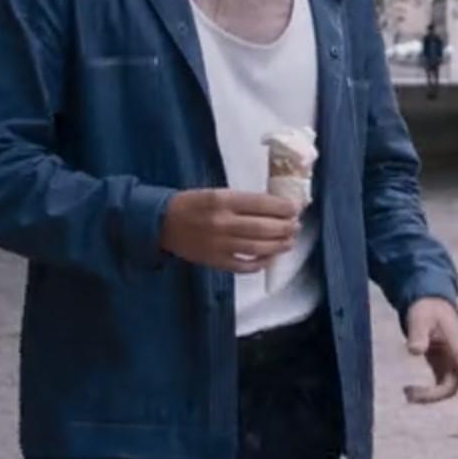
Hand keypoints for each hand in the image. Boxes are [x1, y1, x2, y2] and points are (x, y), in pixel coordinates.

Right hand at [160, 189, 302, 274]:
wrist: (161, 223)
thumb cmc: (192, 204)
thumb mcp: (216, 193)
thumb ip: (242, 201)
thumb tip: (274, 207)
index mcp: (222, 200)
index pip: (261, 204)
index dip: (282, 207)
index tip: (295, 208)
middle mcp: (222, 223)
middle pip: (263, 228)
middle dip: (285, 227)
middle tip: (295, 226)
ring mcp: (219, 245)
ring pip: (258, 248)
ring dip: (278, 245)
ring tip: (289, 242)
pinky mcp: (215, 261)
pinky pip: (244, 265)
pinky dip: (260, 263)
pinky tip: (269, 258)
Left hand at [402, 297, 457, 411]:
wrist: (430, 307)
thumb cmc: (426, 311)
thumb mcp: (419, 318)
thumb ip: (417, 334)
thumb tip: (414, 351)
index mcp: (456, 346)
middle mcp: (457, 358)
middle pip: (452, 386)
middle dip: (433, 395)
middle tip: (407, 393)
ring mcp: (450, 364)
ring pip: (446, 389)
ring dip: (428, 396)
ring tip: (406, 393)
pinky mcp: (441, 368)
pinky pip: (438, 387)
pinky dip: (425, 393)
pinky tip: (409, 391)